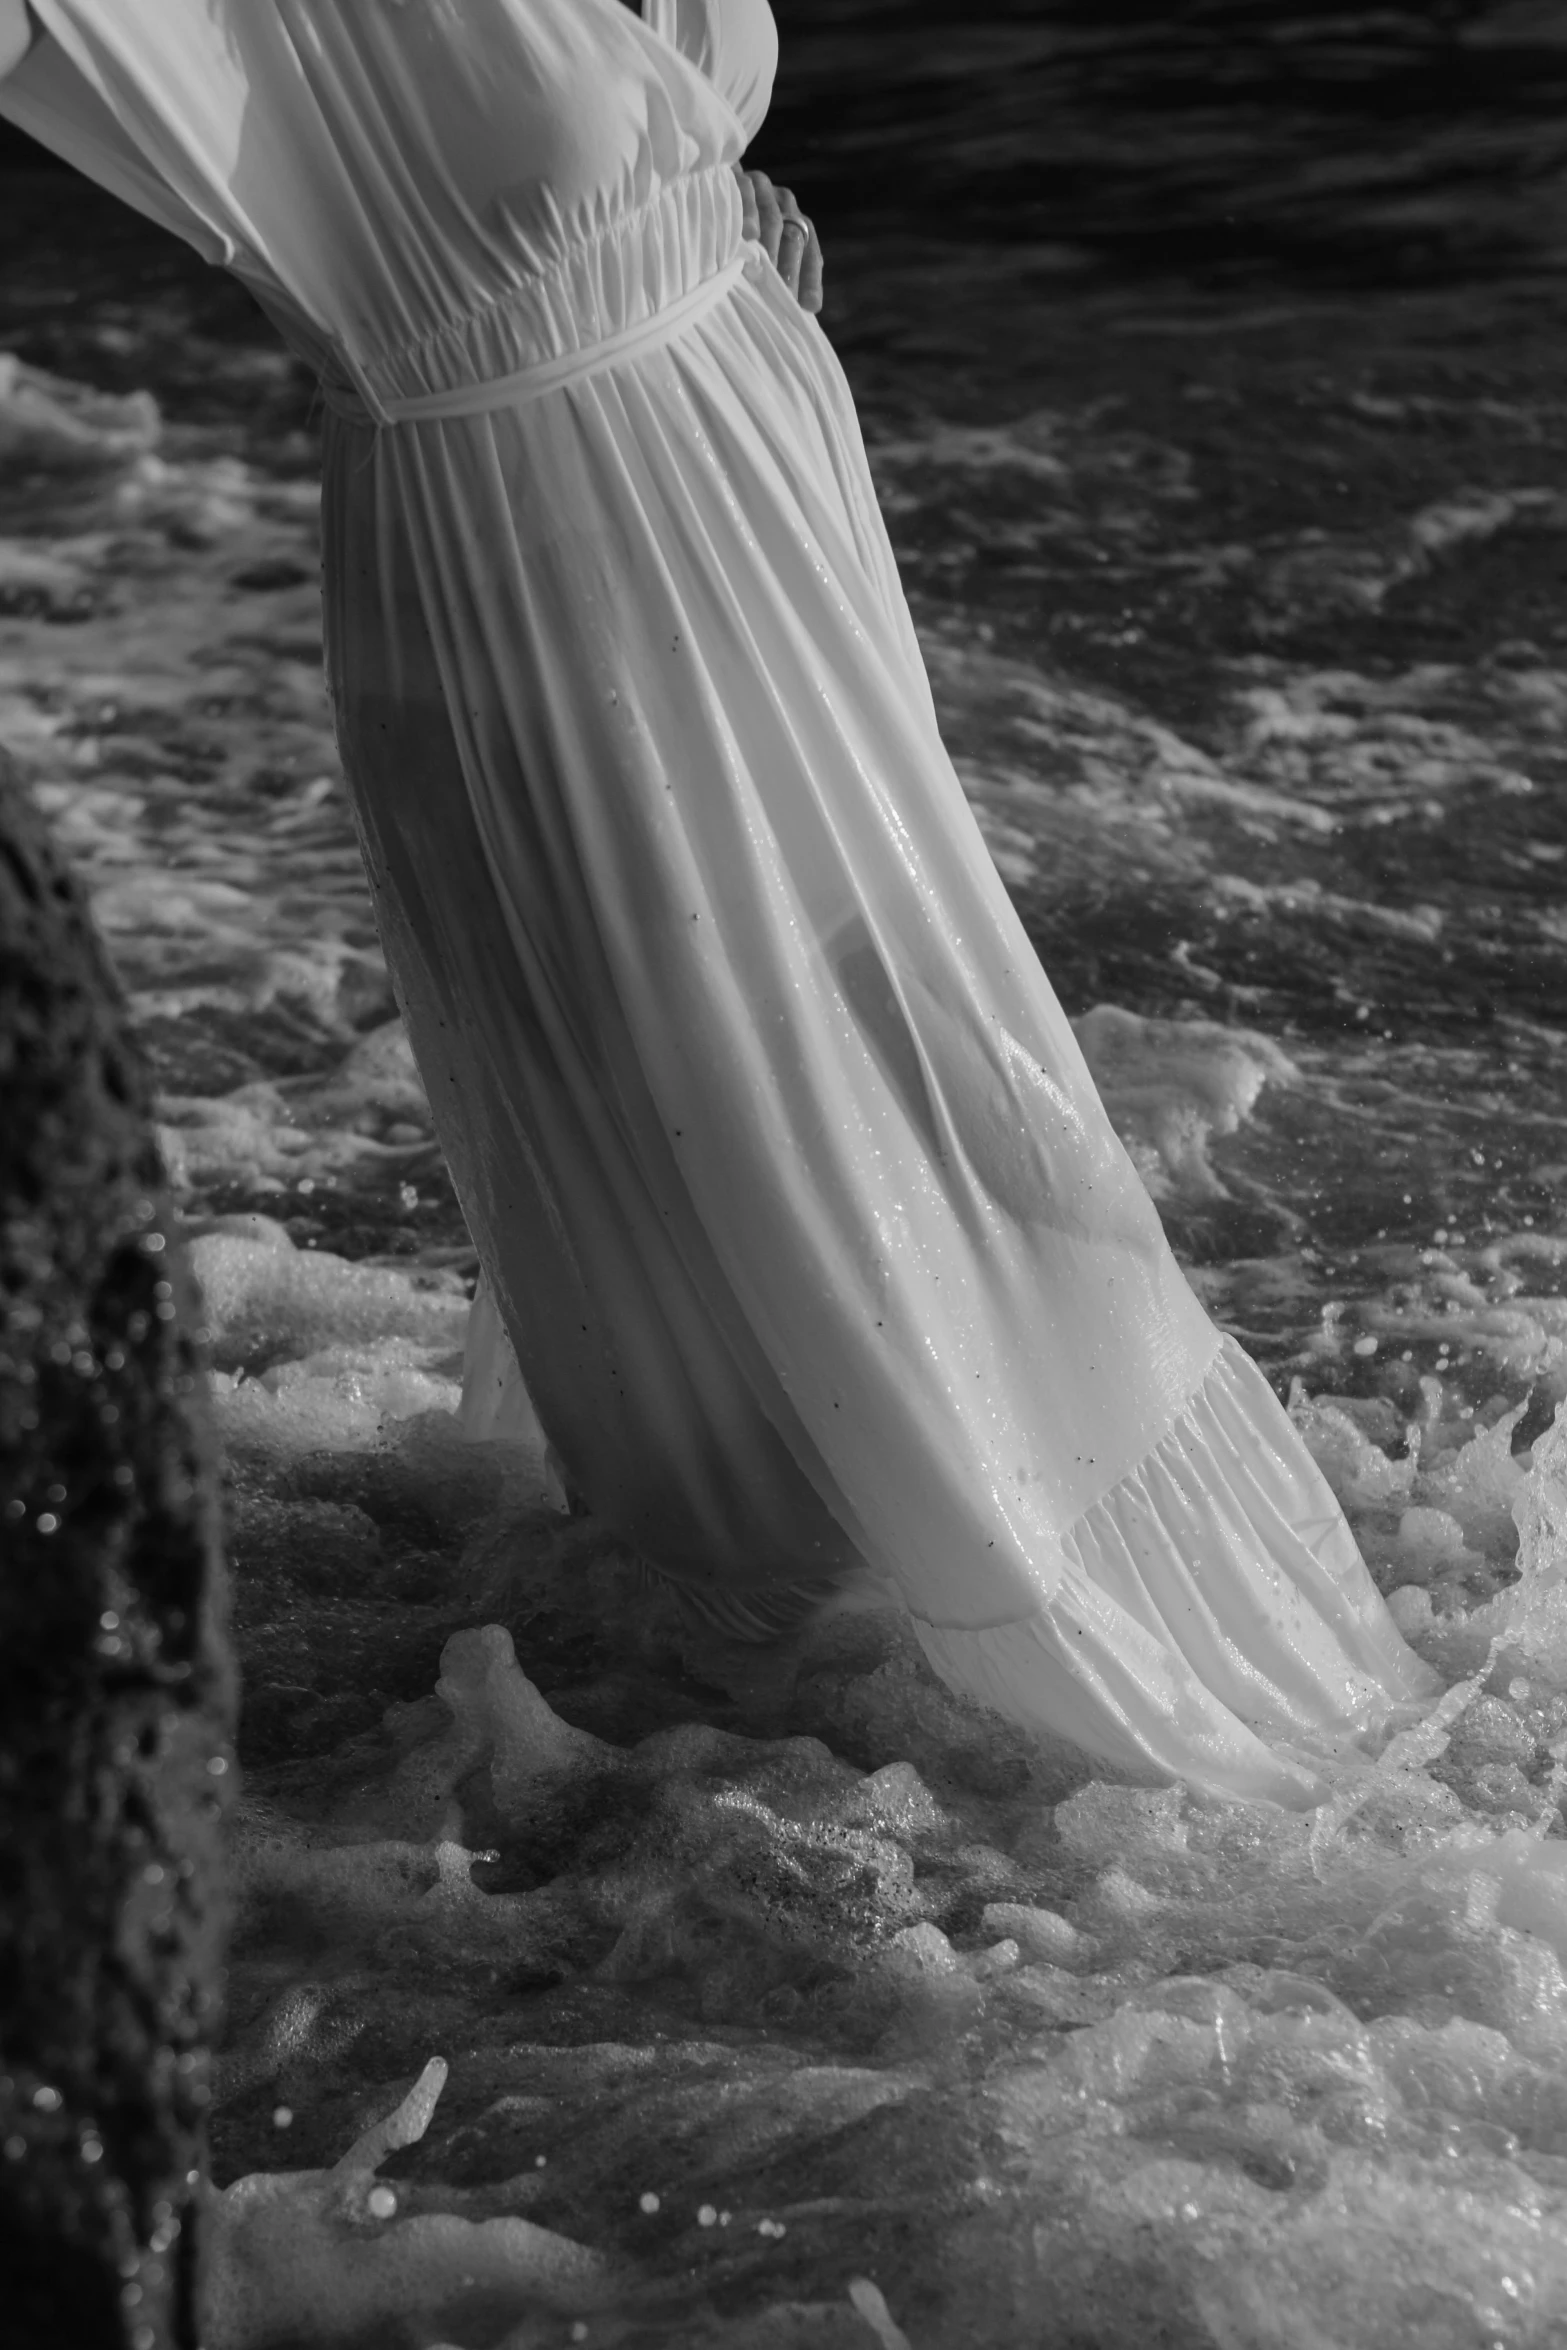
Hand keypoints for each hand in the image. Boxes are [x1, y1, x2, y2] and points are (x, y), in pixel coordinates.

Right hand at [734, 166, 823, 314]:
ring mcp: (762, 187)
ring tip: (762, 272)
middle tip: (782, 295)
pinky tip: (748, 234)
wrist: (706, 188)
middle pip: (794, 237)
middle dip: (789, 268)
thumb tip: (800, 309)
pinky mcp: (738, 176)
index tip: (807, 306)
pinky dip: (747, 214)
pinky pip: (746, 193)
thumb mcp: (758, 256)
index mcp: (795, 222)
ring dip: (769, 246)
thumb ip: (776, 275)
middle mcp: (783, 203)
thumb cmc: (735, 235)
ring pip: (773, 217)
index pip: (810, 252)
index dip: (810, 279)